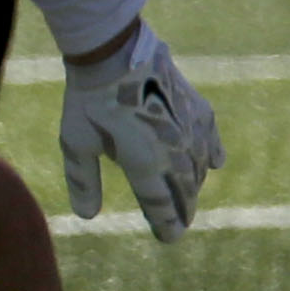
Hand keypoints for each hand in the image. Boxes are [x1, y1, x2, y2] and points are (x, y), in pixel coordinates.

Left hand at [59, 15, 223, 240]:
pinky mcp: (199, 109)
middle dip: (182, 209)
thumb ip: (83, 180)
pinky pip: (210, 139)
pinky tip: (214, 163)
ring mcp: (192, 130)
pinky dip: (211, 153)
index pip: (162, 205)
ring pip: (199, 168)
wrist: (115, 52)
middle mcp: (175, 152)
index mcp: (145, 164)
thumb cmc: (89, 99)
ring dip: (193, 185)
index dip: (167, 225)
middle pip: (185, 191)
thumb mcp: (75, 142)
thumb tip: (86, 216)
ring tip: (187, 197)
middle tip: (178, 223)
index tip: (169, 238)